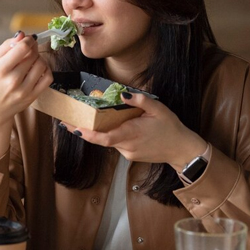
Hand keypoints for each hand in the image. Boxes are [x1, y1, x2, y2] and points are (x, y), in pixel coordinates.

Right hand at [0, 32, 52, 127]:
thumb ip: (6, 46)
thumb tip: (22, 34)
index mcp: (0, 70)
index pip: (22, 48)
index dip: (28, 40)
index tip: (28, 39)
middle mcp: (12, 80)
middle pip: (33, 55)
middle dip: (33, 48)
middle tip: (29, 49)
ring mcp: (24, 90)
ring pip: (42, 64)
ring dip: (39, 58)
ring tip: (32, 60)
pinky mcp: (33, 96)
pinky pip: (48, 77)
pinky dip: (46, 69)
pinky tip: (38, 69)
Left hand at [73, 91, 207, 169]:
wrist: (182, 150)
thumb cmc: (171, 128)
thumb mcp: (159, 109)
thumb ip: (140, 101)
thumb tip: (123, 94)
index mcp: (132, 134)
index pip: (104, 138)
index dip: (87, 134)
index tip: (73, 128)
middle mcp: (127, 146)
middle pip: (101, 139)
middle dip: (84, 130)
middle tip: (67, 120)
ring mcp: (128, 153)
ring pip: (108, 141)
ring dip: (97, 132)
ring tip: (83, 119)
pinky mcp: (130, 155)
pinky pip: (116, 143)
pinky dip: (110, 134)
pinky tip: (108, 125)